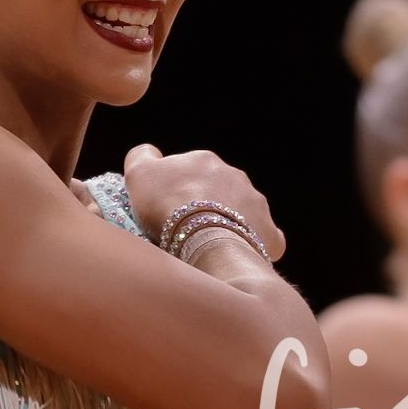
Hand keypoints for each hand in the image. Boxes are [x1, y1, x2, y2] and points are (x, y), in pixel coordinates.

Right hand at [122, 143, 284, 260]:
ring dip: (227, 224)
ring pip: (240, 212)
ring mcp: (256, 203)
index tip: (166, 209)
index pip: (189, 171)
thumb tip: (150, 153)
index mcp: (204, 161)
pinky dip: (251, 245)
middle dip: (204, 206)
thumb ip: (142, 156)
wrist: (204, 238)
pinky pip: (263, 237)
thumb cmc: (167, 206)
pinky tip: (236, 255)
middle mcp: (235, 176)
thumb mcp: (139, 173)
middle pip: (216, 191)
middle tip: (186, 230)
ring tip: (208, 246)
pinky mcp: (268, 233)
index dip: (176, 190)